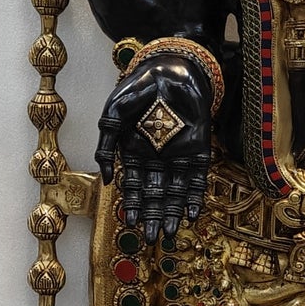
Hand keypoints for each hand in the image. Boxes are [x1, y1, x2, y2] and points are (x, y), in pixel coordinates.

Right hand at [95, 53, 210, 242]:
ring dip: (174, 212)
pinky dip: (196, 197)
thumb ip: (105, 145)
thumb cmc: (138, 87)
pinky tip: (194, 214)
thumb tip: (106, 179)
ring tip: (172, 233)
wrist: (170, 67)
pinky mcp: (199, 151)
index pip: (134, 186)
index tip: (133, 223)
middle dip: (154, 216)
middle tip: (153, 238)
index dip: (133, 205)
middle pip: (155, 195)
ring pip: (176, 192)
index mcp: (134, 153)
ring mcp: (178, 157)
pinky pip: (198, 179)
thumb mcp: (112, 114)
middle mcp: (156, 160)